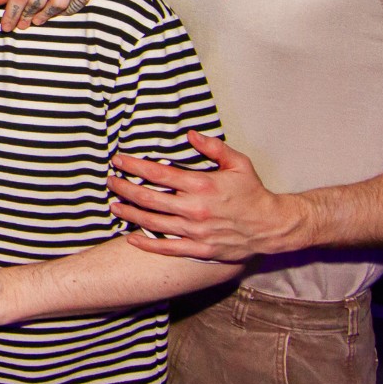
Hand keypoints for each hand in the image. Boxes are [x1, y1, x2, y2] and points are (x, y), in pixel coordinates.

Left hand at [108, 130, 306, 260]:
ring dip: (130, 214)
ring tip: (114, 206)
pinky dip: (147, 244)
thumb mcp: (238, 163)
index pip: (159, 173)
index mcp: (202, 185)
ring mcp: (196, 231)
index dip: (134, 166)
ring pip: (153, 223)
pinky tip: (131, 237)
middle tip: (110, 182)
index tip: (118, 161)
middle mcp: (195, 209)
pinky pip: (168, 248)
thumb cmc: (253, 192)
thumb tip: (190, 134)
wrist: (271, 226)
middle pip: (149, 198)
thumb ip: (213, 147)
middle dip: (125, 189)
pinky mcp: (200, 248)